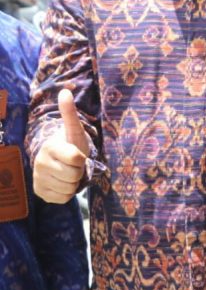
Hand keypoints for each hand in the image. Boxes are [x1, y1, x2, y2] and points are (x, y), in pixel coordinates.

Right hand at [33, 89, 89, 203]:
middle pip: (74, 175)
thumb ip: (70, 114)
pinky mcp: (40, 193)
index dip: (82, 158)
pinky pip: (64, 198)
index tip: (76, 153)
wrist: (58, 161)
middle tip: (73, 164)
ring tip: (68, 172)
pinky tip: (62, 182)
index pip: (77, 159)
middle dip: (78, 170)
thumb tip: (66, 91)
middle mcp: (40, 164)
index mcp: (49, 147)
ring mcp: (38, 180)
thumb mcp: (74, 130)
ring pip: (69, 188)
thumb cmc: (70, 144)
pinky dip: (67, 192)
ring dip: (74, 182)